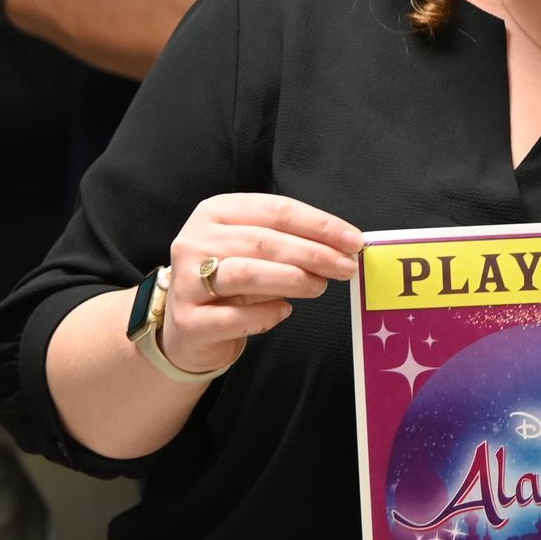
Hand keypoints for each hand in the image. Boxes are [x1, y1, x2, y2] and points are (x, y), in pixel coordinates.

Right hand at [160, 193, 363, 374]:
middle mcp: (196, 241)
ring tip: (320, 287)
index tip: (353, 240)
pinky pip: (234, 317)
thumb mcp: (253, 251)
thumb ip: (288, 242)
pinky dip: (266, 314)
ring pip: (248, 273)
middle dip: (314, 253)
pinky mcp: (189, 322)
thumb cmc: (230, 283)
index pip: (276, 210)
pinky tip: (283, 312)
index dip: (320, 225)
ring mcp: (186, 281)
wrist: (186, 329)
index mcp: (216, 212)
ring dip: (293, 279)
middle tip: (347, 267)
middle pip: (264, 241)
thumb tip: (342, 247)